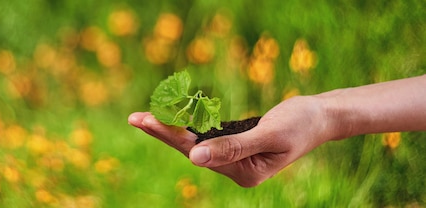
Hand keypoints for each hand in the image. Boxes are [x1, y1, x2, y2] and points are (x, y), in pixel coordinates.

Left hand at [128, 96, 334, 186]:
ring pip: (196, 143)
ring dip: (172, 128)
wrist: (322, 117)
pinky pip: (207, 136)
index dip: (171, 135)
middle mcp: (235, 169)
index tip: (146, 120)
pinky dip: (190, 125)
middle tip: (135, 118)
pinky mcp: (236, 145)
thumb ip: (233, 147)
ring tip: (144, 117)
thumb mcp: (269, 135)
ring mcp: (235, 159)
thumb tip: (195, 157)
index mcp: (243, 173)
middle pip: (191, 150)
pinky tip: (173, 117)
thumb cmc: (301, 124)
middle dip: (163, 132)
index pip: (198, 153)